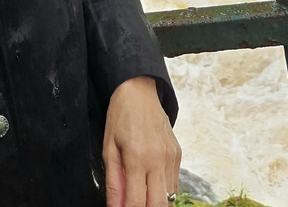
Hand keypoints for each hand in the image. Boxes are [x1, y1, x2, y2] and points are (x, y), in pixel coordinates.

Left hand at [102, 76, 180, 206]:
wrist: (139, 91)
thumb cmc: (120, 116)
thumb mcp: (109, 148)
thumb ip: (114, 183)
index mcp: (137, 157)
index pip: (137, 203)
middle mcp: (158, 160)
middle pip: (159, 206)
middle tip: (134, 205)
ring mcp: (171, 158)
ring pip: (169, 198)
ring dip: (155, 203)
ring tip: (141, 196)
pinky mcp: (178, 155)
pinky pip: (174, 184)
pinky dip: (163, 191)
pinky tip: (151, 185)